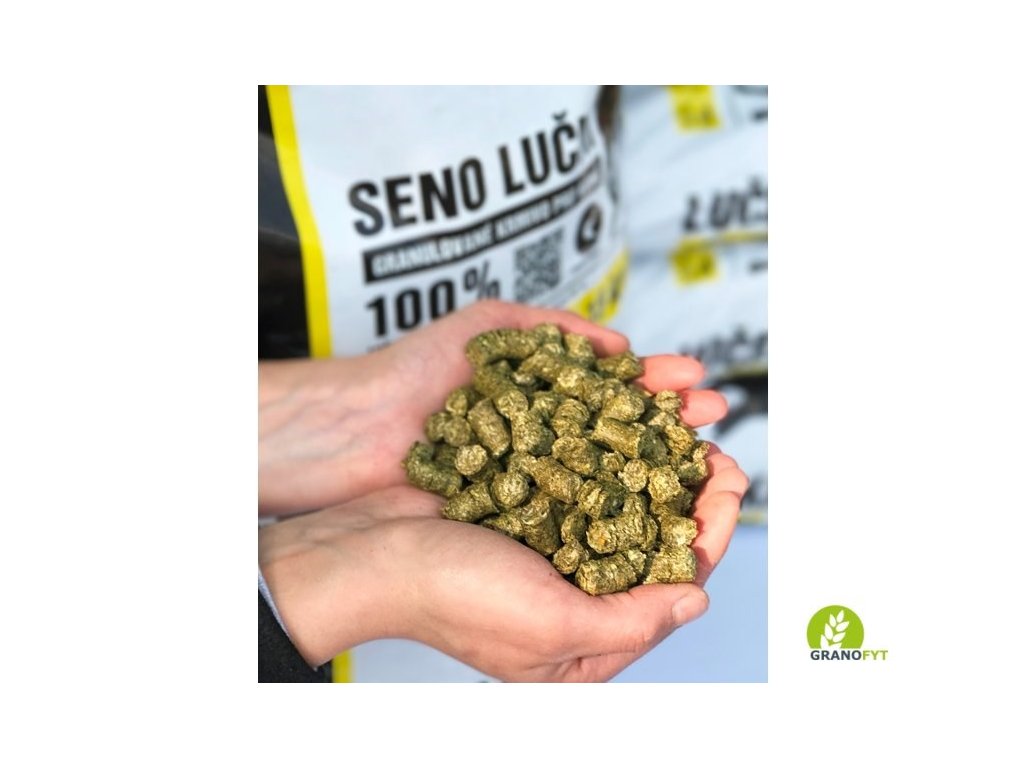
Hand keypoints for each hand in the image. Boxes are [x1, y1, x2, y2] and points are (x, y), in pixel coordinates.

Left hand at [259, 300, 726, 516]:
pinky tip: (649, 505)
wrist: (360, 428)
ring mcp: (537, 478)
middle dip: (672, 423)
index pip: (616, 387)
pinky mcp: (521, 517)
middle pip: (624, 430)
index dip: (657, 384)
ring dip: (656, 468)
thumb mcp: (490, 324)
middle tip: (715, 419)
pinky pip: (574, 514)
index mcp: (546, 393)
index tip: (697, 380)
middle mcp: (549, 437)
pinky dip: (614, 511)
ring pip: (610, 474)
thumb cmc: (416, 371)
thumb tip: (620, 344)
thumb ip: (556, 327)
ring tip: (699, 460)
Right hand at [259, 446, 747, 681]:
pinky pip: (581, 477)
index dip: (709, 533)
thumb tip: (695, 601)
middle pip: (654, 540)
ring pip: (623, 502)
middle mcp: (573, 595)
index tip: (728, 485)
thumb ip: (629, 622)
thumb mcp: (548, 628)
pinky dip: (606, 452)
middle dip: (690, 493)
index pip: (671, 586)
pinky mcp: (526, 507)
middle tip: (714, 449)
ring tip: (681, 428)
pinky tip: (626, 426)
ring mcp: (549, 547)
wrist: (368, 549)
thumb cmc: (447, 598)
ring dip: (655, 465)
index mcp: (584, 641)